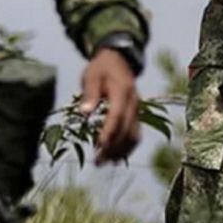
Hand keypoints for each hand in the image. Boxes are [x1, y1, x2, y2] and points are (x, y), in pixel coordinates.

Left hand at [79, 48, 139, 164]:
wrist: (119, 59)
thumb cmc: (101, 68)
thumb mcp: (92, 76)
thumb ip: (90, 94)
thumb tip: (85, 113)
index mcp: (122, 92)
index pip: (117, 117)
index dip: (108, 134)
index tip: (98, 148)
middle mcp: (133, 104)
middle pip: (126, 131)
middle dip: (112, 148)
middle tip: (97, 162)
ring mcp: (137, 110)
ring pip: (134, 136)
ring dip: (120, 152)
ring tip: (104, 162)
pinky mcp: (136, 115)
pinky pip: (135, 135)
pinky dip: (127, 148)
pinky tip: (115, 157)